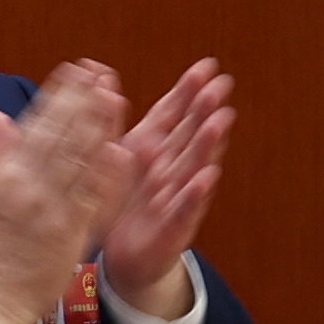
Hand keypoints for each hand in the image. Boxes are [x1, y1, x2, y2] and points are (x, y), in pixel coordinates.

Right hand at [0, 61, 137, 323]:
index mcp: (5, 175)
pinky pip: (92, 199)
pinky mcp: (71, 234)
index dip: (59, 95)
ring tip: (115, 97)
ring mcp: (51, 210)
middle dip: (83, 102)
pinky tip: (121, 150)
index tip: (75, 70)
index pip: (36, 125)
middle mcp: (28, 187)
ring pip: (79, 161)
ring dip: (99, 127)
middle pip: (61, 136)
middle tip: (102, 74)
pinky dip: (106, 174)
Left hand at [98, 58, 233, 321]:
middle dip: (204, 110)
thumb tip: (103, 77)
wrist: (124, 258)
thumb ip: (113, 120)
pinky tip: (208, 176)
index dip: (189, 91)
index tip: (207, 66)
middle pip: (189, 135)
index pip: (173, 114)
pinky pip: (183, 210)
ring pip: (193, 167)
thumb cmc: (124, 202)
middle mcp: (171, 169)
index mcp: (154, 149)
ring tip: (220, 121)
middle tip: (220, 86)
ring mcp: (175, 199)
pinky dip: (195, 194)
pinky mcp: (172, 229)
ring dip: (208, 144)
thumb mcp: (115, 158)